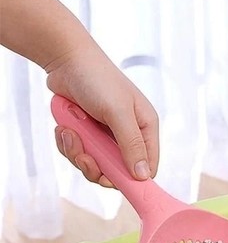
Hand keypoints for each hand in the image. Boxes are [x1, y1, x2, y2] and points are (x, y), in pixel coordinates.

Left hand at [47, 44, 158, 187]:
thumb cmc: (97, 79)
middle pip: (118, 172)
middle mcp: (128, 135)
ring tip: (70, 133)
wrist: (66, 60)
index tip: (112, 182)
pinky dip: (68, 145)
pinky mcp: (88, 135)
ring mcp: (106, 137)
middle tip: (84, 156)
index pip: (147, 167)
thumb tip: (143, 176)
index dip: (132, 180)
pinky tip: (65, 128)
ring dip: (78, 154)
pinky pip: (79, 155)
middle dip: (97, 167)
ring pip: (95, 166)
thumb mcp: (117, 112)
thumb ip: (131, 144)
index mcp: (145, 128)